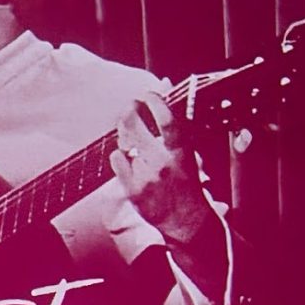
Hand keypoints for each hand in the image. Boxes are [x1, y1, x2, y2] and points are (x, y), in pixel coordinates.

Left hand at [110, 98, 214, 241]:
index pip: (166, 119)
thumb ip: (176, 119)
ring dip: (127, 136)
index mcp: (181, 152)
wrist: (186, 221)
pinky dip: (120, 155)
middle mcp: (163, 163)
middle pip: (134, 125)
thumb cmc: (187, 181)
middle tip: (131, 107)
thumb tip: (166, 83)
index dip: (154, 100)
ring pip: (123, 142)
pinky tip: (129, 159)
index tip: (148, 94)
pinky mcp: (133, 189)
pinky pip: (116, 159)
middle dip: (129, 110)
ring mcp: (146, 177)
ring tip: (135, 141)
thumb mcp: (189, 151)